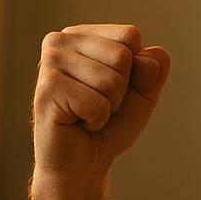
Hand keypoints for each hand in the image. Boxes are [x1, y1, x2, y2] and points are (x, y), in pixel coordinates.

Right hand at [32, 24, 170, 185]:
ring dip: (107, 108)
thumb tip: (149, 59)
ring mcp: (49, 64)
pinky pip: (97, 104)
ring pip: (112, 81)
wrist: (82, 164)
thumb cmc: (109, 125)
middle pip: (122, 57)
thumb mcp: (142, 93)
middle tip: (97, 105)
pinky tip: (76, 123)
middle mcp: (59, 42)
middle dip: (120, 91)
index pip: (130, 36)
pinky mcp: (47, 90)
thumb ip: (154, 69)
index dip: (133, 70)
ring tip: (85, 115)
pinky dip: (95, 121)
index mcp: (80, 35)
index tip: (110, 89)